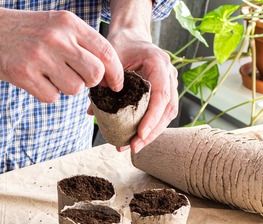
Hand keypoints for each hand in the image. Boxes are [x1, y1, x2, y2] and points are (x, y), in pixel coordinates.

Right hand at [0, 10, 123, 102]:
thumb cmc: (26, 30)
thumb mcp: (56, 24)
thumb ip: (81, 43)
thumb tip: (106, 72)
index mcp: (69, 23)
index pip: (106, 52)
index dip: (115, 73)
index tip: (116, 85)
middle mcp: (57, 38)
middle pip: (94, 74)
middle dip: (90, 83)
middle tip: (77, 78)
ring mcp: (40, 57)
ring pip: (74, 89)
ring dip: (66, 88)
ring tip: (50, 75)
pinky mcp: (24, 74)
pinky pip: (51, 97)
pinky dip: (46, 94)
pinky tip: (36, 80)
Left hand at [97, 27, 178, 153]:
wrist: (131, 36)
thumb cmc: (121, 45)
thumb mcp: (110, 58)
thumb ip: (104, 82)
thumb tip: (92, 112)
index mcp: (159, 63)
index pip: (161, 95)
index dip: (152, 117)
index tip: (140, 134)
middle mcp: (169, 74)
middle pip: (168, 110)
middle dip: (152, 132)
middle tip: (134, 147)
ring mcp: (170, 83)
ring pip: (167, 114)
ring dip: (151, 133)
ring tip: (132, 147)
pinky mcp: (164, 92)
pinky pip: (161, 113)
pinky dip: (150, 127)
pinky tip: (135, 138)